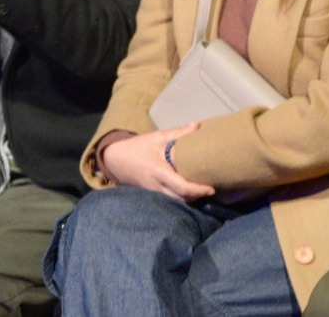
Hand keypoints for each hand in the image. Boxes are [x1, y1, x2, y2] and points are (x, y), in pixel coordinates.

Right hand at [99, 123, 214, 202]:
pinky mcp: (152, 195)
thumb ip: (179, 133)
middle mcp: (157, 186)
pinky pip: (170, 201)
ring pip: (176, 202)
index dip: (198, 190)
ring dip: (190, 199)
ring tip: (203, 191)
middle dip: (197, 197)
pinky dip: (181, 198)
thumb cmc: (138, 147)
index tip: (211, 188)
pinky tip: (190, 192)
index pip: (181, 187)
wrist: (116, 159)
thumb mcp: (157, 137)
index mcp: (159, 172)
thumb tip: (198, 126)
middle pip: (181, 199)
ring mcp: (154, 193)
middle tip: (212, 190)